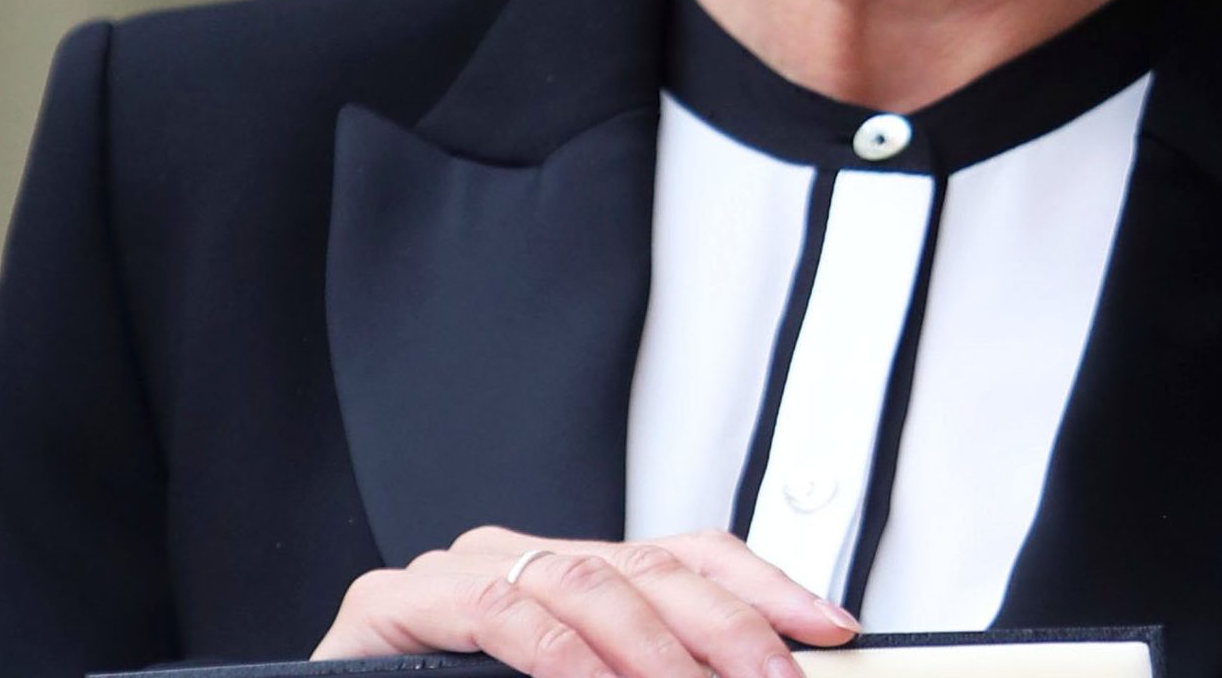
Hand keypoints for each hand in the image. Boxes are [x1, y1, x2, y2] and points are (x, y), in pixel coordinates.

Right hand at [314, 524, 858, 677]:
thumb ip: (648, 676)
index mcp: (570, 575)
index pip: (687, 558)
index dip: (763, 590)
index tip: (829, 628)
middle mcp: (520, 557)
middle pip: (650, 569)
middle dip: (728, 631)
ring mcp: (456, 573)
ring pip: (585, 583)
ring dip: (656, 652)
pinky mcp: (392, 602)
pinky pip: (499, 611)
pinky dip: (561, 657)